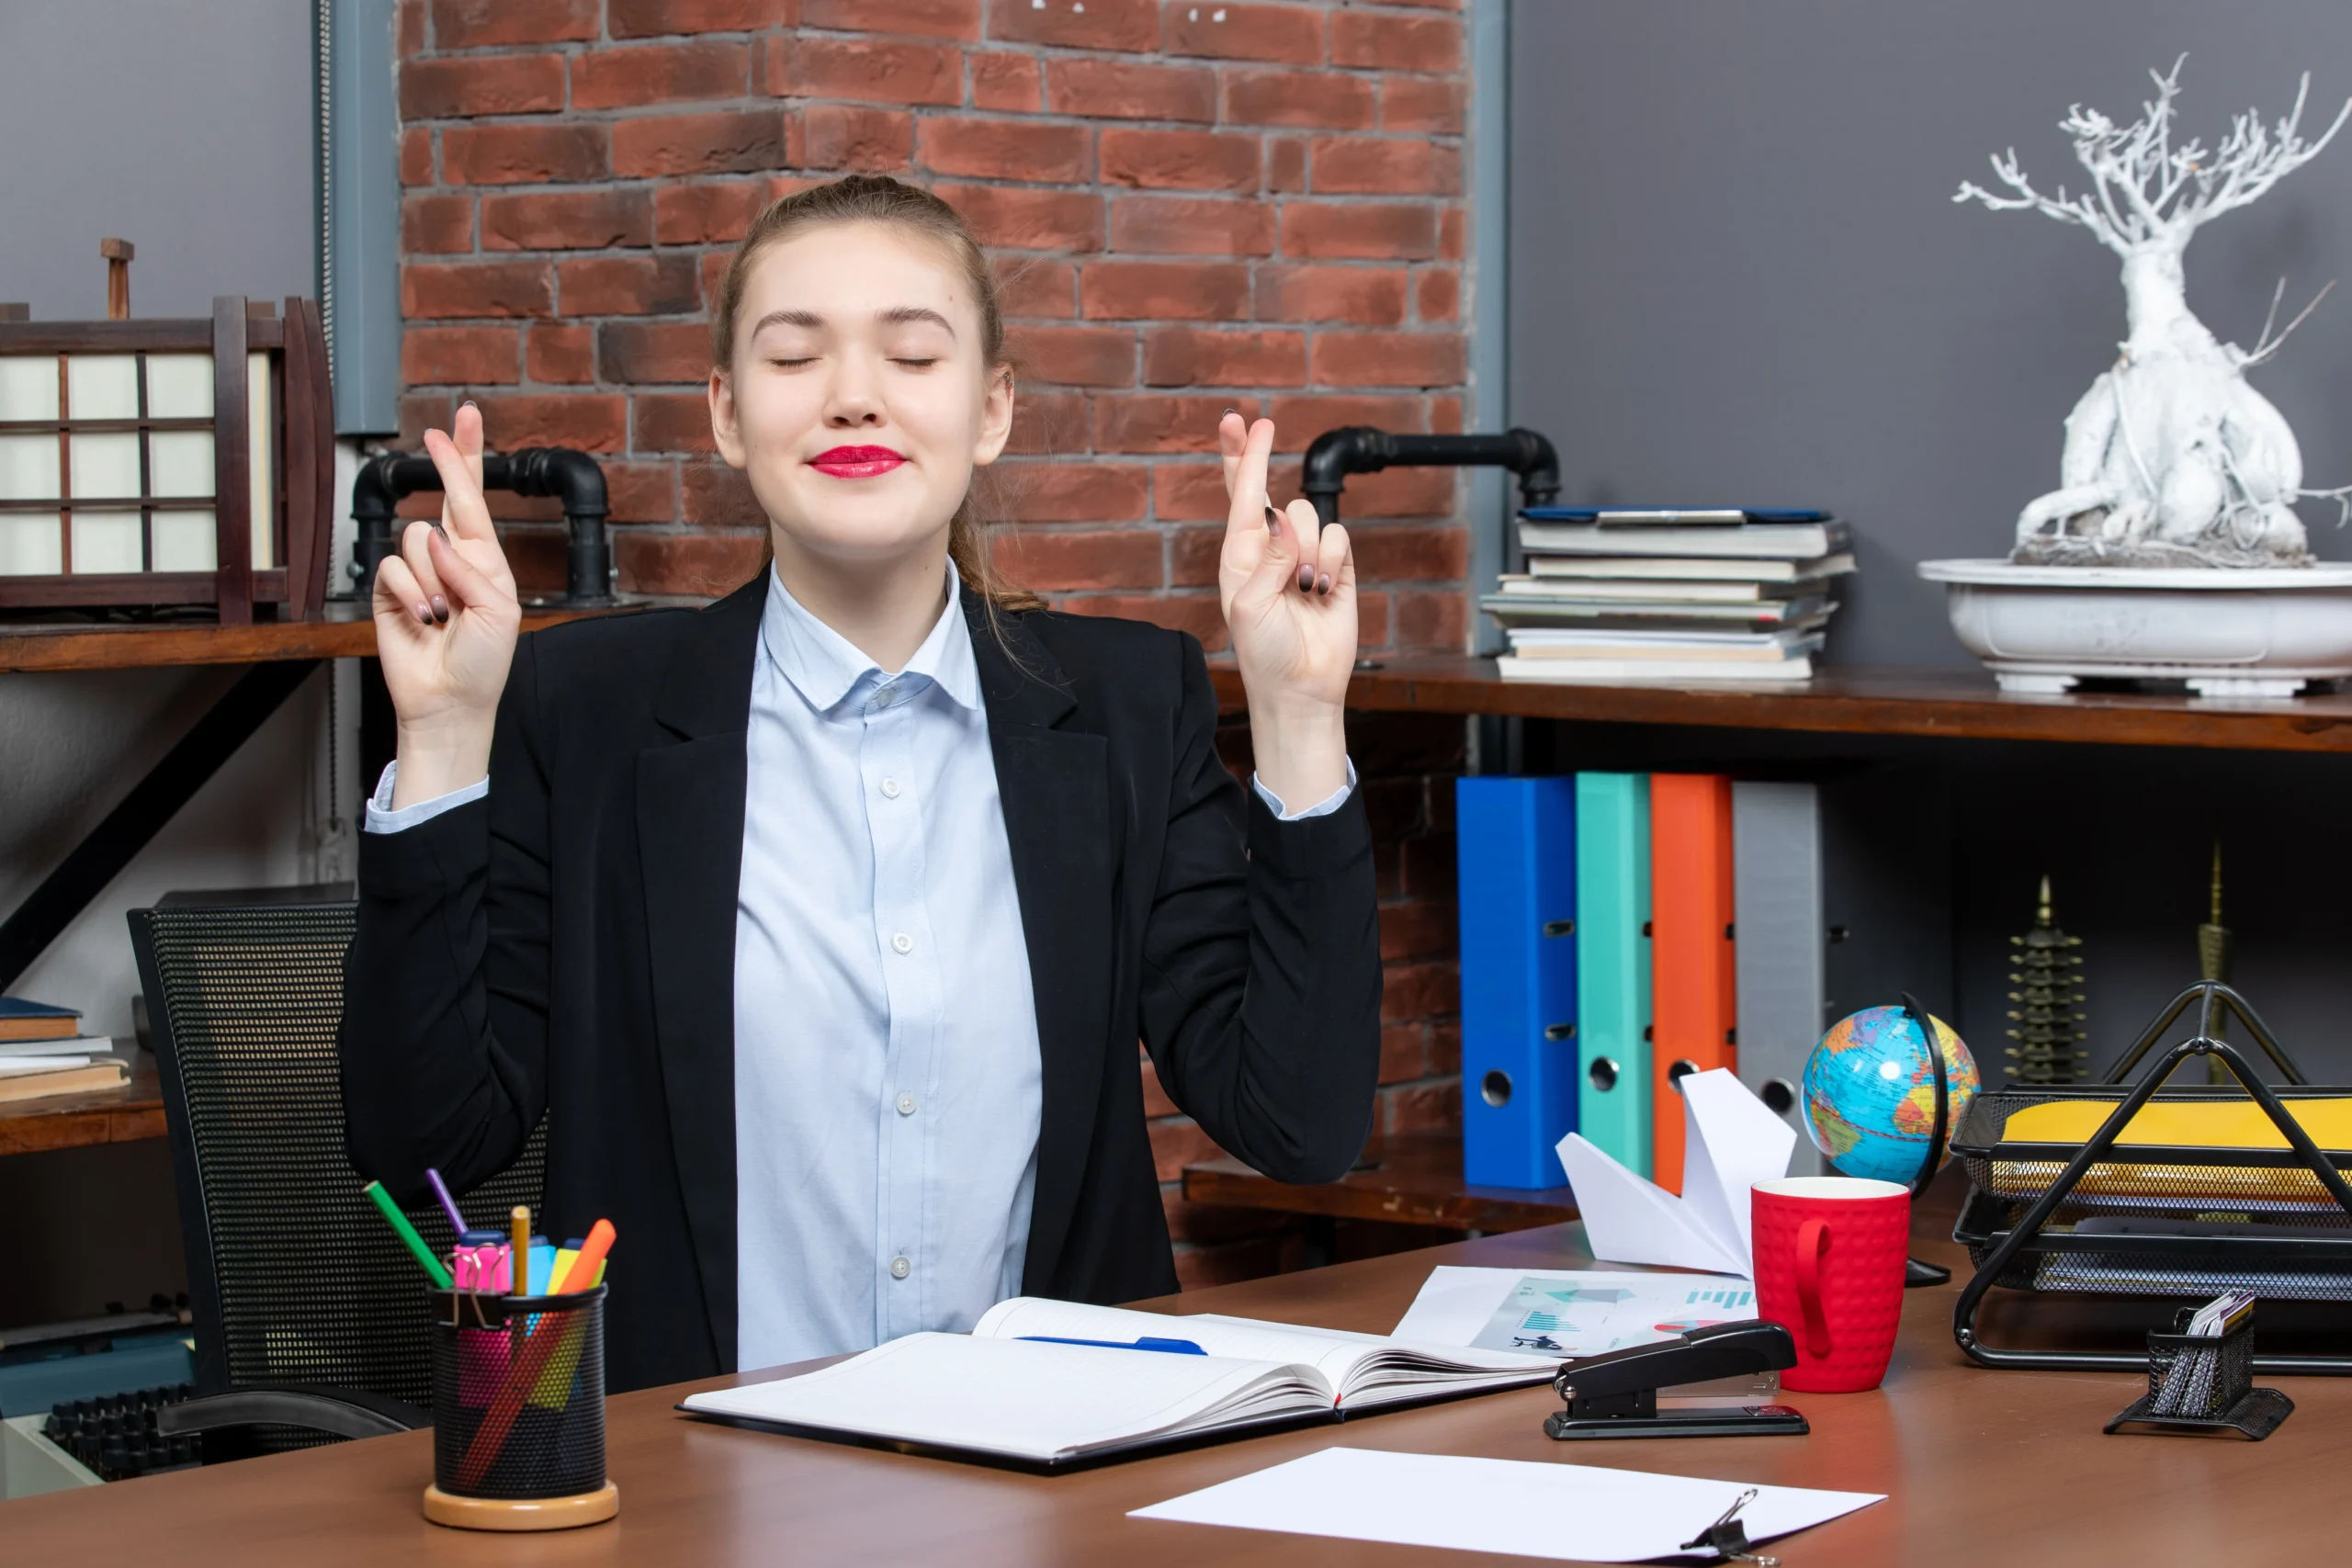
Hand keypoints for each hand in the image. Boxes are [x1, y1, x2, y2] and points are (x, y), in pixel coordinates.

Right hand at [370, 403, 521, 806]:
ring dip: (432, 579)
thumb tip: (434, 539)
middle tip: (437, 432)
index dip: (468, 460)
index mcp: (485, 560)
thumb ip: (471, 570)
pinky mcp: (388, 590)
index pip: (475, 501)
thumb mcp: (499, 613)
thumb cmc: (484, 662)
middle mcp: (452, 558)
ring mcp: (418, 572)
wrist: (449, 701)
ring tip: (443, 615)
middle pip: (445, 497)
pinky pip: (392, 569)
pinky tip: (421, 619)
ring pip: (415, 538)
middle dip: (448, 462)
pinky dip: (409, 595)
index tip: (465, 418)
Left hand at [1216, 412, 1353, 808]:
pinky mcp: (1338, 568)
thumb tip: (1287, 523)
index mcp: (1240, 554)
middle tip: (1264, 439)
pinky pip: (1339, 538)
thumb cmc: (1263, 651)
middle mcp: (1271, 549)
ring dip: (1308, 550)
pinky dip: (1332, 561)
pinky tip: (1323, 591)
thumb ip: (1266, 560)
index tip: (1240, 420)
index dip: (1239, 455)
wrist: (1302, 687)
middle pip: (1275, 492)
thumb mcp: (1248, 605)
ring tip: (1302, 590)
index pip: (1239, 495)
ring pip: (1310, 515)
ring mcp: (1306, 557)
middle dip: (1267, 476)